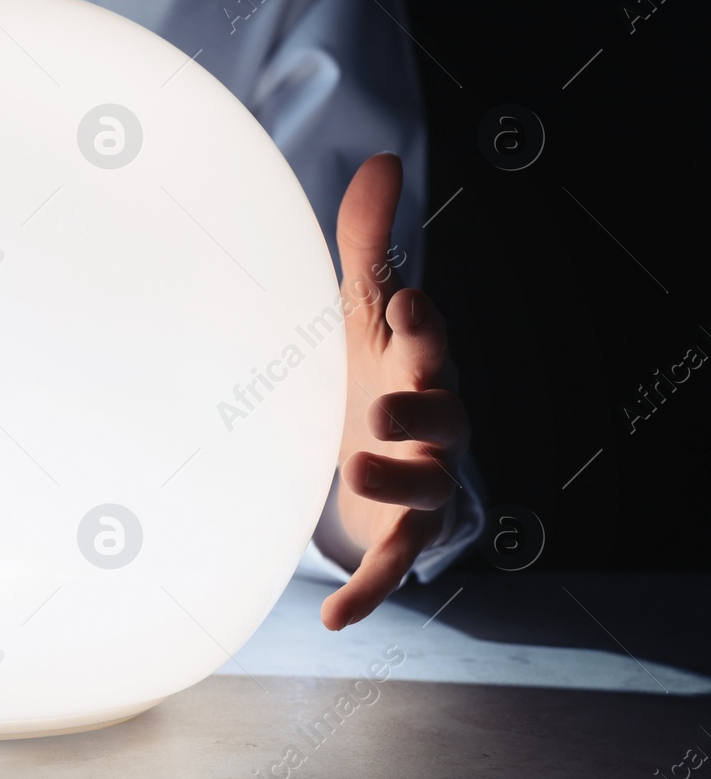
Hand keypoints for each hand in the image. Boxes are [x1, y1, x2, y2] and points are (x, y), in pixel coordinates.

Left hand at [317, 153, 469, 630]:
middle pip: (442, 415)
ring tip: (356, 469)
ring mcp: (417, 481)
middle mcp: (428, 424)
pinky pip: (393, 566)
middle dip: (419, 407)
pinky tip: (336, 619)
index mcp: (416, 365)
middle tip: (382, 404)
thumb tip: (383, 159)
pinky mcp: (396, 535)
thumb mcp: (357, 310)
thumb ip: (368, 243)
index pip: (428, 342)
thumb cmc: (361, 368)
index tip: (405, 305)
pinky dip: (369, 592)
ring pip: (426, 486)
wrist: (361, 447)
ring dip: (396, 482)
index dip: (421, 327)